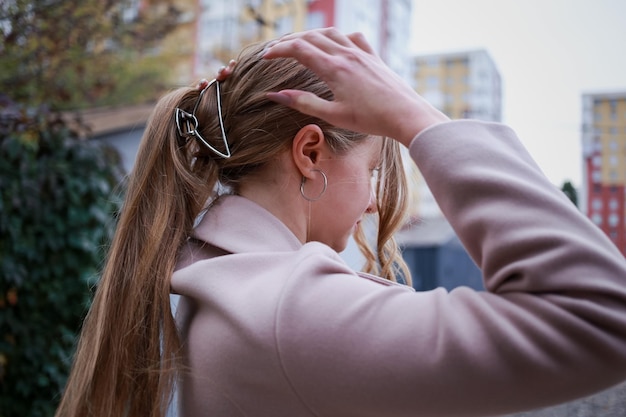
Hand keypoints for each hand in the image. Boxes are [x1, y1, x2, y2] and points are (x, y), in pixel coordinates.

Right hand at [262, 28, 448, 146]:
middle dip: (289, 41)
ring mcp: (362, 53)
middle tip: (274, 50)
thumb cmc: (371, 120)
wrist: (407, 115)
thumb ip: (303, 103)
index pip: (299, 49)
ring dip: (311, 35)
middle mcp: (347, 54)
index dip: (278, 51)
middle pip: (311, 37)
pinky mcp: (374, 57)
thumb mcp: (333, 115)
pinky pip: (353, 38)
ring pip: (331, 33)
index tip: (264, 57)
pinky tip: (336, 43)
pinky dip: (338, 36)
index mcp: (334, 68)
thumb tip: (275, 95)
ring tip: (299, 43)